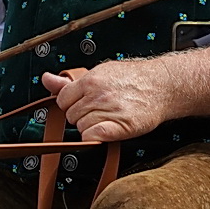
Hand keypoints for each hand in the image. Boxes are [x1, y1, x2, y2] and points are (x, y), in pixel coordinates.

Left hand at [40, 63, 173, 142]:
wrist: (163, 85)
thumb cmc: (134, 78)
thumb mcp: (101, 71)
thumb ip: (70, 81)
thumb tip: (46, 79)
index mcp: (91, 79)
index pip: (62, 99)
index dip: (70, 104)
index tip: (81, 104)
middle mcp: (97, 94)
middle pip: (71, 115)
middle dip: (80, 116)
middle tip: (96, 111)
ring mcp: (108, 110)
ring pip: (80, 128)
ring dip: (89, 127)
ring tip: (105, 118)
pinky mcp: (119, 127)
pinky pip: (92, 137)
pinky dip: (95, 137)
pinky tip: (105, 130)